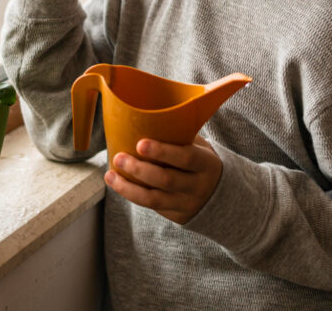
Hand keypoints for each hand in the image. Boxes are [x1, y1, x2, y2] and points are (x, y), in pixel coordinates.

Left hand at [104, 136, 222, 224]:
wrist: (220, 195)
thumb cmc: (199, 160)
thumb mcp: (199, 147)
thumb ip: (180, 136)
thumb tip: (145, 115)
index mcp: (206, 164)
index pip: (185, 158)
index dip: (162, 151)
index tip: (140, 144)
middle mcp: (198, 186)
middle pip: (166, 180)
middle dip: (139, 169)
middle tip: (118, 158)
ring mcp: (187, 203)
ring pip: (154, 199)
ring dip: (129, 187)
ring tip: (110, 174)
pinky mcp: (176, 216)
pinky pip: (151, 206)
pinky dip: (132, 194)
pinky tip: (117, 183)